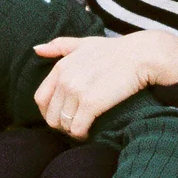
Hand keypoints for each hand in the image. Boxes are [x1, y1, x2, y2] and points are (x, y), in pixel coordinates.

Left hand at [33, 29, 177, 137]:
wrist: (141, 56)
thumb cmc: (115, 51)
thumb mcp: (84, 43)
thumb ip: (59, 46)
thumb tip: (36, 49)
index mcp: (61, 67)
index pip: (41, 98)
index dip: (48, 112)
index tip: (61, 116)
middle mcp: (65, 79)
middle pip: (50, 115)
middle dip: (60, 124)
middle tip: (74, 125)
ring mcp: (77, 92)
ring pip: (63, 124)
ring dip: (72, 130)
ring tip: (82, 128)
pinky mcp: (91, 104)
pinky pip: (77, 129)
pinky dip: (81, 134)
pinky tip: (89, 132)